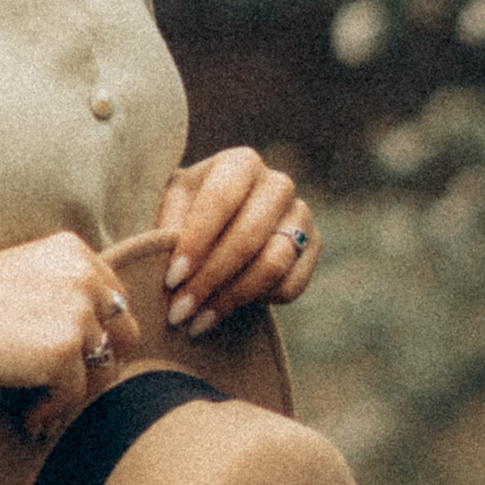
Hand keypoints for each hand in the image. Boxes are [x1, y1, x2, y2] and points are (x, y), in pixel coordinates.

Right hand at [0, 232, 141, 443]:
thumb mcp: (25, 276)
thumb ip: (65, 290)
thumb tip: (102, 335)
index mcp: (74, 252)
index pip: (116, 298)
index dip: (103, 333)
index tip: (80, 357)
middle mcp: (83, 277)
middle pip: (125, 332)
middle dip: (104, 363)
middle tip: (75, 386)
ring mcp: (77, 312)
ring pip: (104, 367)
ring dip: (77, 391)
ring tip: (46, 405)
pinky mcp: (65, 350)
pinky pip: (75, 394)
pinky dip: (53, 410)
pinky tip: (30, 417)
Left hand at [157, 149, 319, 338]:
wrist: (227, 221)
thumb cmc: (192, 210)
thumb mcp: (174, 208)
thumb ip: (170, 229)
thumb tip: (169, 264)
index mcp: (240, 163)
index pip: (221, 199)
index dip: (196, 242)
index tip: (171, 279)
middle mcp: (278, 184)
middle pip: (248, 237)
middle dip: (210, 279)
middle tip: (179, 311)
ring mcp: (301, 215)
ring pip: (272, 265)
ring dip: (230, 299)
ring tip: (197, 321)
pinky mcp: (314, 246)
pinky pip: (291, 285)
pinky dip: (257, 303)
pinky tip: (226, 308)